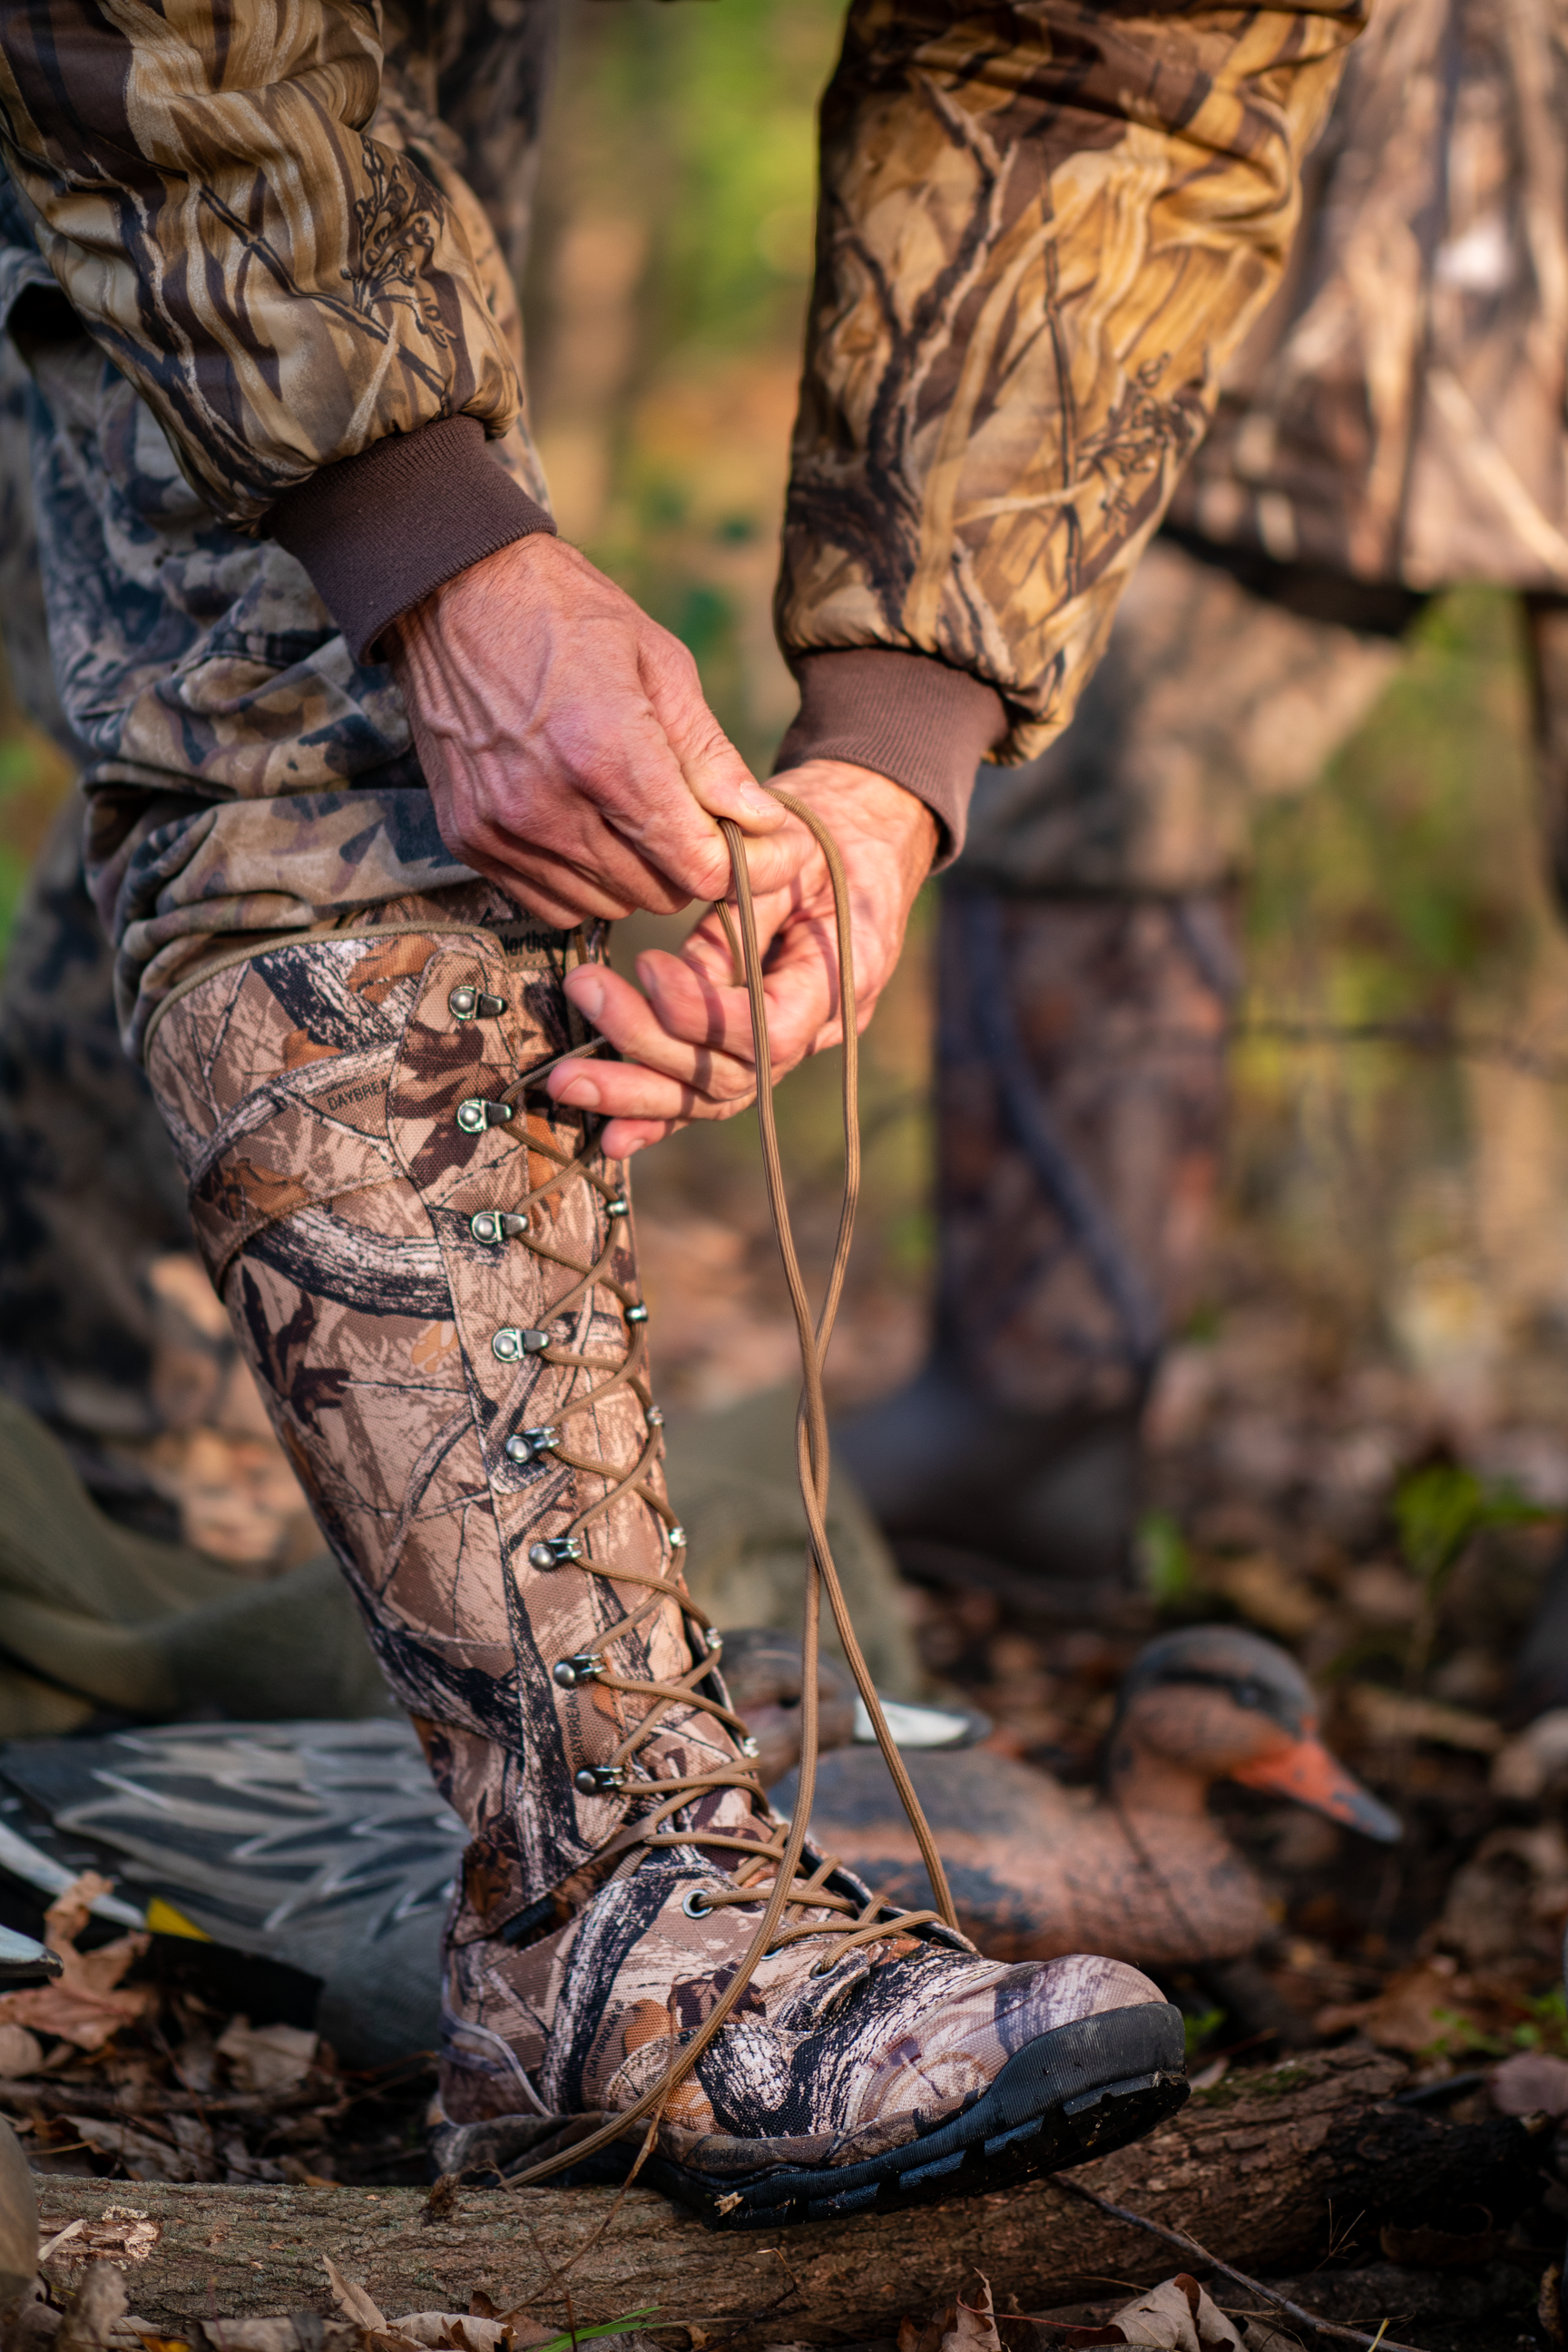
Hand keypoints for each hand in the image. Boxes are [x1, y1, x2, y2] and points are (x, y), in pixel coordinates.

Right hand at [387, 534, 800, 926]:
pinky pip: (553, 904)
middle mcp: (547, 806)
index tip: (749, 842)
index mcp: (604, 753)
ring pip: (607, 906)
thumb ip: (711, 755)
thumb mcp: (660, 663)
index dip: (738, 864)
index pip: (696, 866)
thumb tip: (764, 823)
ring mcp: (503, 829)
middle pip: (657, 893)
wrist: (451, 591)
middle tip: (687, 813)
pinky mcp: (470, 841)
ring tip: (630, 812)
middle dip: (688, 862)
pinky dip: (583, 881)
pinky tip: (585, 827)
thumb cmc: (566, 614)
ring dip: (636, 874)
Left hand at [545, 760, 938, 1155]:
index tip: (647, 964)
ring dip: (636, 1094)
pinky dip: (658, 1118)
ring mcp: (785, 1051)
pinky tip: (612, 1135)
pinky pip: (707, 1095)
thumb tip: (672, 972)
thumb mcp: (789, 854)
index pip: (767, 1032)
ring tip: (567, 1083)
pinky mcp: (752, 1049)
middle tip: (584, 996)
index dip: (700, 1013)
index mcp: (840, 982)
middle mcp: (817, 1034)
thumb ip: (739, 915)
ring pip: (711, 1098)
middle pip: (729, 1077)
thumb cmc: (826, 840)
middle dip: (647, 1049)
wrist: (860, 844)